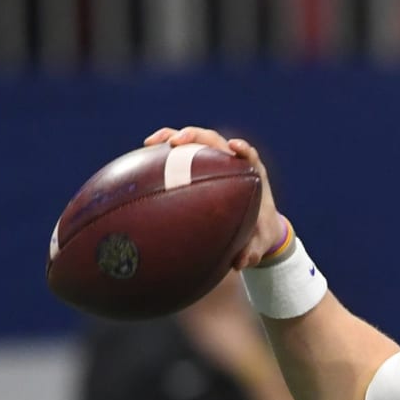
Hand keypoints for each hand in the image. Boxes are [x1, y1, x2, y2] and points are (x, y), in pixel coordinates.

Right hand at [143, 126, 283, 268]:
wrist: (252, 231)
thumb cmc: (257, 237)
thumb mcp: (257, 247)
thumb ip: (251, 252)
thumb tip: (240, 263)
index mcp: (252, 177)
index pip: (249, 157)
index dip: (243, 150)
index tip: (234, 147)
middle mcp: (233, 163)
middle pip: (215, 141)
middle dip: (196, 137)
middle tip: (176, 142)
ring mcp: (214, 162)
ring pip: (194, 142)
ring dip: (173, 137)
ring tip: (151, 143)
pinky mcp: (198, 167)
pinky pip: (180, 155)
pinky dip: (163, 152)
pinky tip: (142, 156)